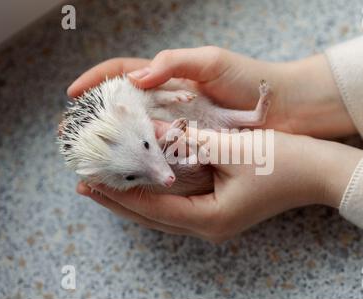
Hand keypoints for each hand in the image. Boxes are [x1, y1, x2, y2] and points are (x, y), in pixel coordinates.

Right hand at [67, 46, 356, 137]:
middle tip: (76, 136)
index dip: (96, 83)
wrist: (289, 109)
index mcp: (171, 77)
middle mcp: (173, 104)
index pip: (123, 74)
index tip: (73, 97)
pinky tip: (132, 172)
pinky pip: (166, 157)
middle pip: (126, 111)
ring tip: (96, 160)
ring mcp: (184, 127)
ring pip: (142, 137)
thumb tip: (134, 80)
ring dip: (119, 146)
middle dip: (100, 121)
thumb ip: (174, 63)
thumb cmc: (251, 80)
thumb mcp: (213, 61)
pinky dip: (147, 163)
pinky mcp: (198, 148)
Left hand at [77, 128, 362, 242]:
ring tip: (106, 184)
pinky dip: (156, 193)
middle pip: (153, 216)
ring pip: (163, 212)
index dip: (120, 192)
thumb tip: (150, 130)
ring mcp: (215, 220)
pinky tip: (142, 183)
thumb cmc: (285, 161)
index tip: (91, 179)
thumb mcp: (234, 148)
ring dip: (134, 197)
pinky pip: (178, 205)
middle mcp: (209, 226)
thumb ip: (189, 141)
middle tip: (87, 184)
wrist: (321, 172)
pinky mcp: (221, 209)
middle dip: (119, 200)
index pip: (153, 207)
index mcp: (211, 218)